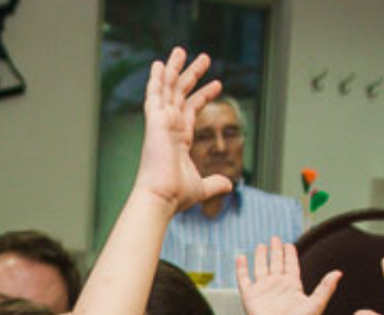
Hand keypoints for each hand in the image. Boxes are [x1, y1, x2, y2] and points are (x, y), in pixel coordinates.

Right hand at [133, 48, 233, 209]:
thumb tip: (228, 184)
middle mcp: (168, 128)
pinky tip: (159, 64)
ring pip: (168, 89)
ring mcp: (160, 123)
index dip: (204, 96)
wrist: (161, 197)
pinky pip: (155, 94)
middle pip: (180, 94)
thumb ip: (214, 183)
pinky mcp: (155, 121)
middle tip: (205, 58)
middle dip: (192, 75)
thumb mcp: (201, 187)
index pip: (191, 111)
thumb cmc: (175, 196)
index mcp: (178, 140)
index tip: (217, 84)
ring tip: (182, 50)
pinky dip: (156, 79)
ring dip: (175, 69)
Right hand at [236, 237, 338, 314]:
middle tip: (275, 238)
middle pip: (276, 263)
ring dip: (261, 256)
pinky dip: (241, 268)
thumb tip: (338, 273)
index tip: (289, 244)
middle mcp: (277, 286)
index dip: (290, 255)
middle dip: (276, 251)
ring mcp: (263, 290)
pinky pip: (243, 279)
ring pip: (260, 268)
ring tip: (261, 245)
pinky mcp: (250, 295)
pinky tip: (241, 258)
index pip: (291, 265)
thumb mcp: (316, 304)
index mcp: (292, 286)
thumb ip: (326, 288)